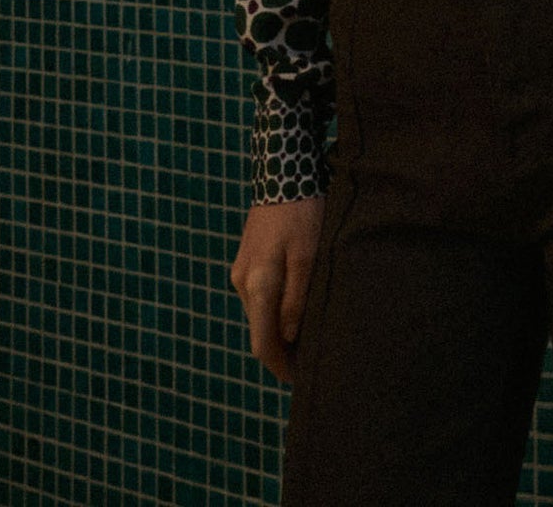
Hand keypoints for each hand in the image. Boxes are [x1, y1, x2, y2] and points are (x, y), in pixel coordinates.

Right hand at [230, 197, 325, 382]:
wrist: (283, 172)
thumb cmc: (303, 213)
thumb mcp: (309, 256)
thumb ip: (297, 299)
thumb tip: (289, 337)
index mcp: (258, 285)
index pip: (263, 344)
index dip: (282, 368)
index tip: (302, 381)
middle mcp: (243, 282)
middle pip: (260, 333)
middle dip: (282, 353)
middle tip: (311, 364)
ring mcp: (242, 271)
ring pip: (259, 315)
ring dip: (279, 332)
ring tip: (308, 340)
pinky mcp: (247, 260)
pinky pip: (260, 296)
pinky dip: (274, 311)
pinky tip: (295, 311)